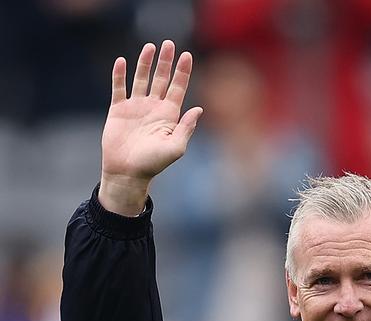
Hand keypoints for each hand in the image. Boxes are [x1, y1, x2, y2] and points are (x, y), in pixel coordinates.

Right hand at [99, 40, 202, 215]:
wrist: (127, 172)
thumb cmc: (153, 164)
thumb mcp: (175, 148)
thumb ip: (186, 128)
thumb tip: (198, 109)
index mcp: (169, 116)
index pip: (178, 88)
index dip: (182, 72)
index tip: (187, 55)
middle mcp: (153, 108)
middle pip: (161, 79)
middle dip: (166, 62)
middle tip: (169, 44)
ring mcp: (135, 107)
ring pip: (141, 79)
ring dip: (145, 63)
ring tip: (150, 47)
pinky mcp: (118, 110)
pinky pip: (119, 88)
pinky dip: (119, 75)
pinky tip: (121, 62)